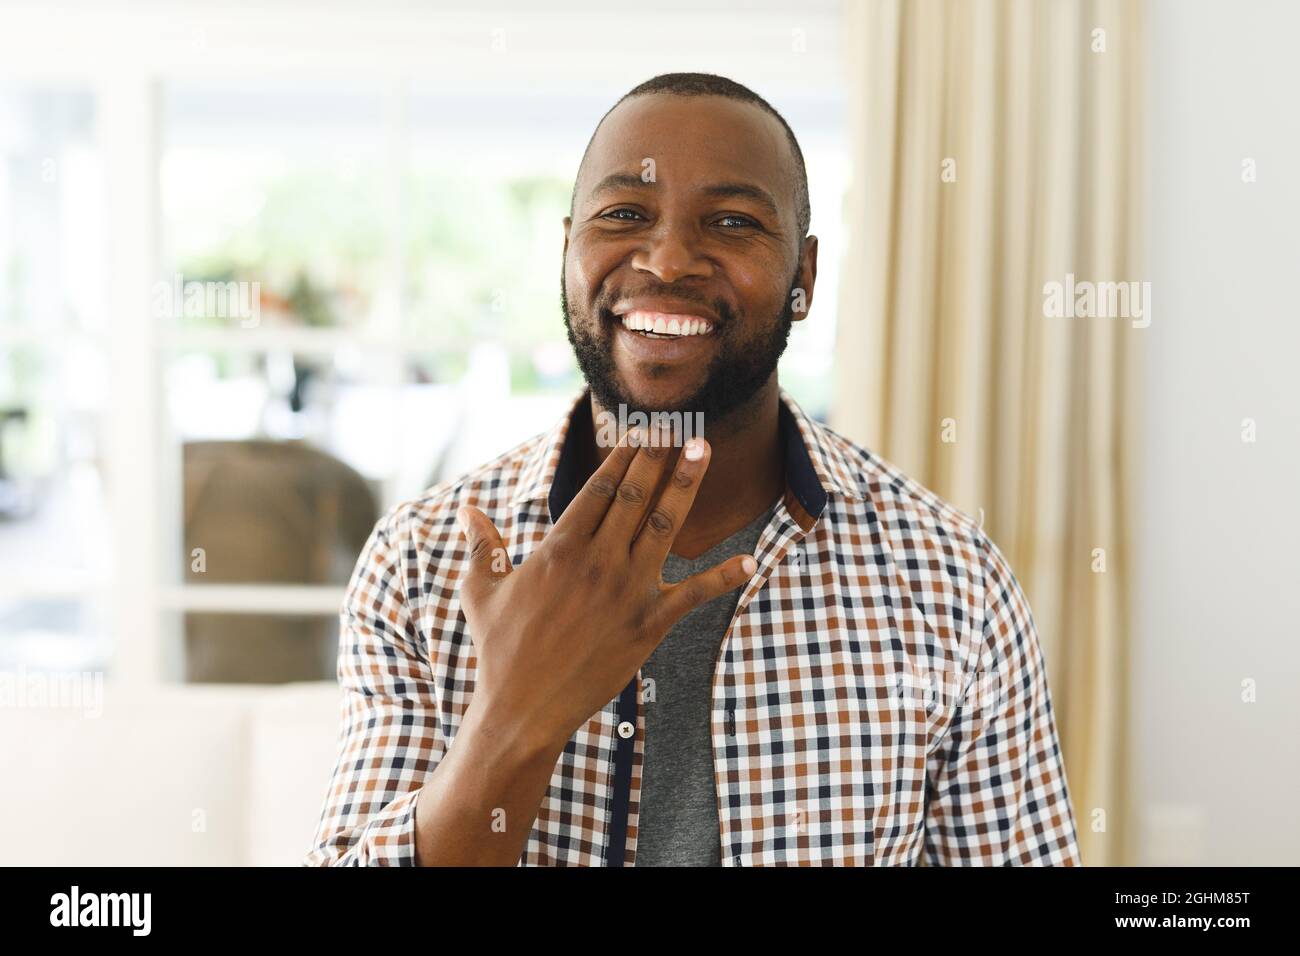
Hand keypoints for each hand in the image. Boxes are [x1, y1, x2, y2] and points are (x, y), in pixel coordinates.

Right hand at [455, 428, 756, 756]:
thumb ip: (481, 545)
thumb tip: (467, 510)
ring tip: (703, 451)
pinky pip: (692, 595)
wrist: (522, 709)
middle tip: (680, 424)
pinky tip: (750, 563)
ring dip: (686, 486)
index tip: (641, 431)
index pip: (598, 489)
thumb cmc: (498, 648)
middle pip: (634, 496)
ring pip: (663, 526)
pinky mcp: (648, 624)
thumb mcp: (479, 590)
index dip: (622, 456)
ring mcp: (626, 591)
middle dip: (658, 456)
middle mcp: (597, 562)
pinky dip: (722, 578)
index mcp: (558, 549)